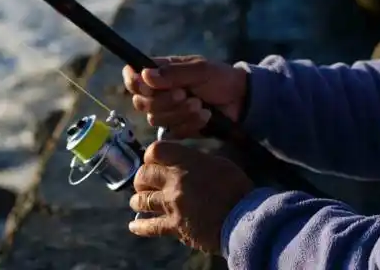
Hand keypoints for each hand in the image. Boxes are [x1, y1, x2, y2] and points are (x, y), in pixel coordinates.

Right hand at [122, 55, 247, 137]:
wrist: (240, 100)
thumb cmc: (219, 77)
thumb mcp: (199, 69)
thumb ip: (173, 72)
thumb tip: (145, 75)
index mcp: (159, 72)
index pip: (131, 76)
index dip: (134, 82)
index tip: (149, 86)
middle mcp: (158, 92)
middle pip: (141, 102)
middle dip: (163, 101)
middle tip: (184, 94)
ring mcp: (167, 111)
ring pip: (155, 118)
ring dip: (180, 112)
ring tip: (200, 105)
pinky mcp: (178, 128)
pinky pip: (173, 131)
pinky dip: (190, 124)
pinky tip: (205, 116)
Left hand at [128, 141, 253, 252]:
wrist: (246, 219)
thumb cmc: (237, 189)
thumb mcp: (219, 164)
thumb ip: (196, 160)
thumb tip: (183, 160)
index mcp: (187, 162)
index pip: (155, 151)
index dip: (151, 156)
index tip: (153, 161)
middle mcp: (176, 181)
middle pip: (143, 174)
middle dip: (142, 178)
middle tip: (145, 182)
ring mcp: (173, 205)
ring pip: (141, 200)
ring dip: (139, 200)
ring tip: (140, 201)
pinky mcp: (175, 227)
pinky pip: (149, 227)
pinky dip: (139, 226)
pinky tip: (133, 226)